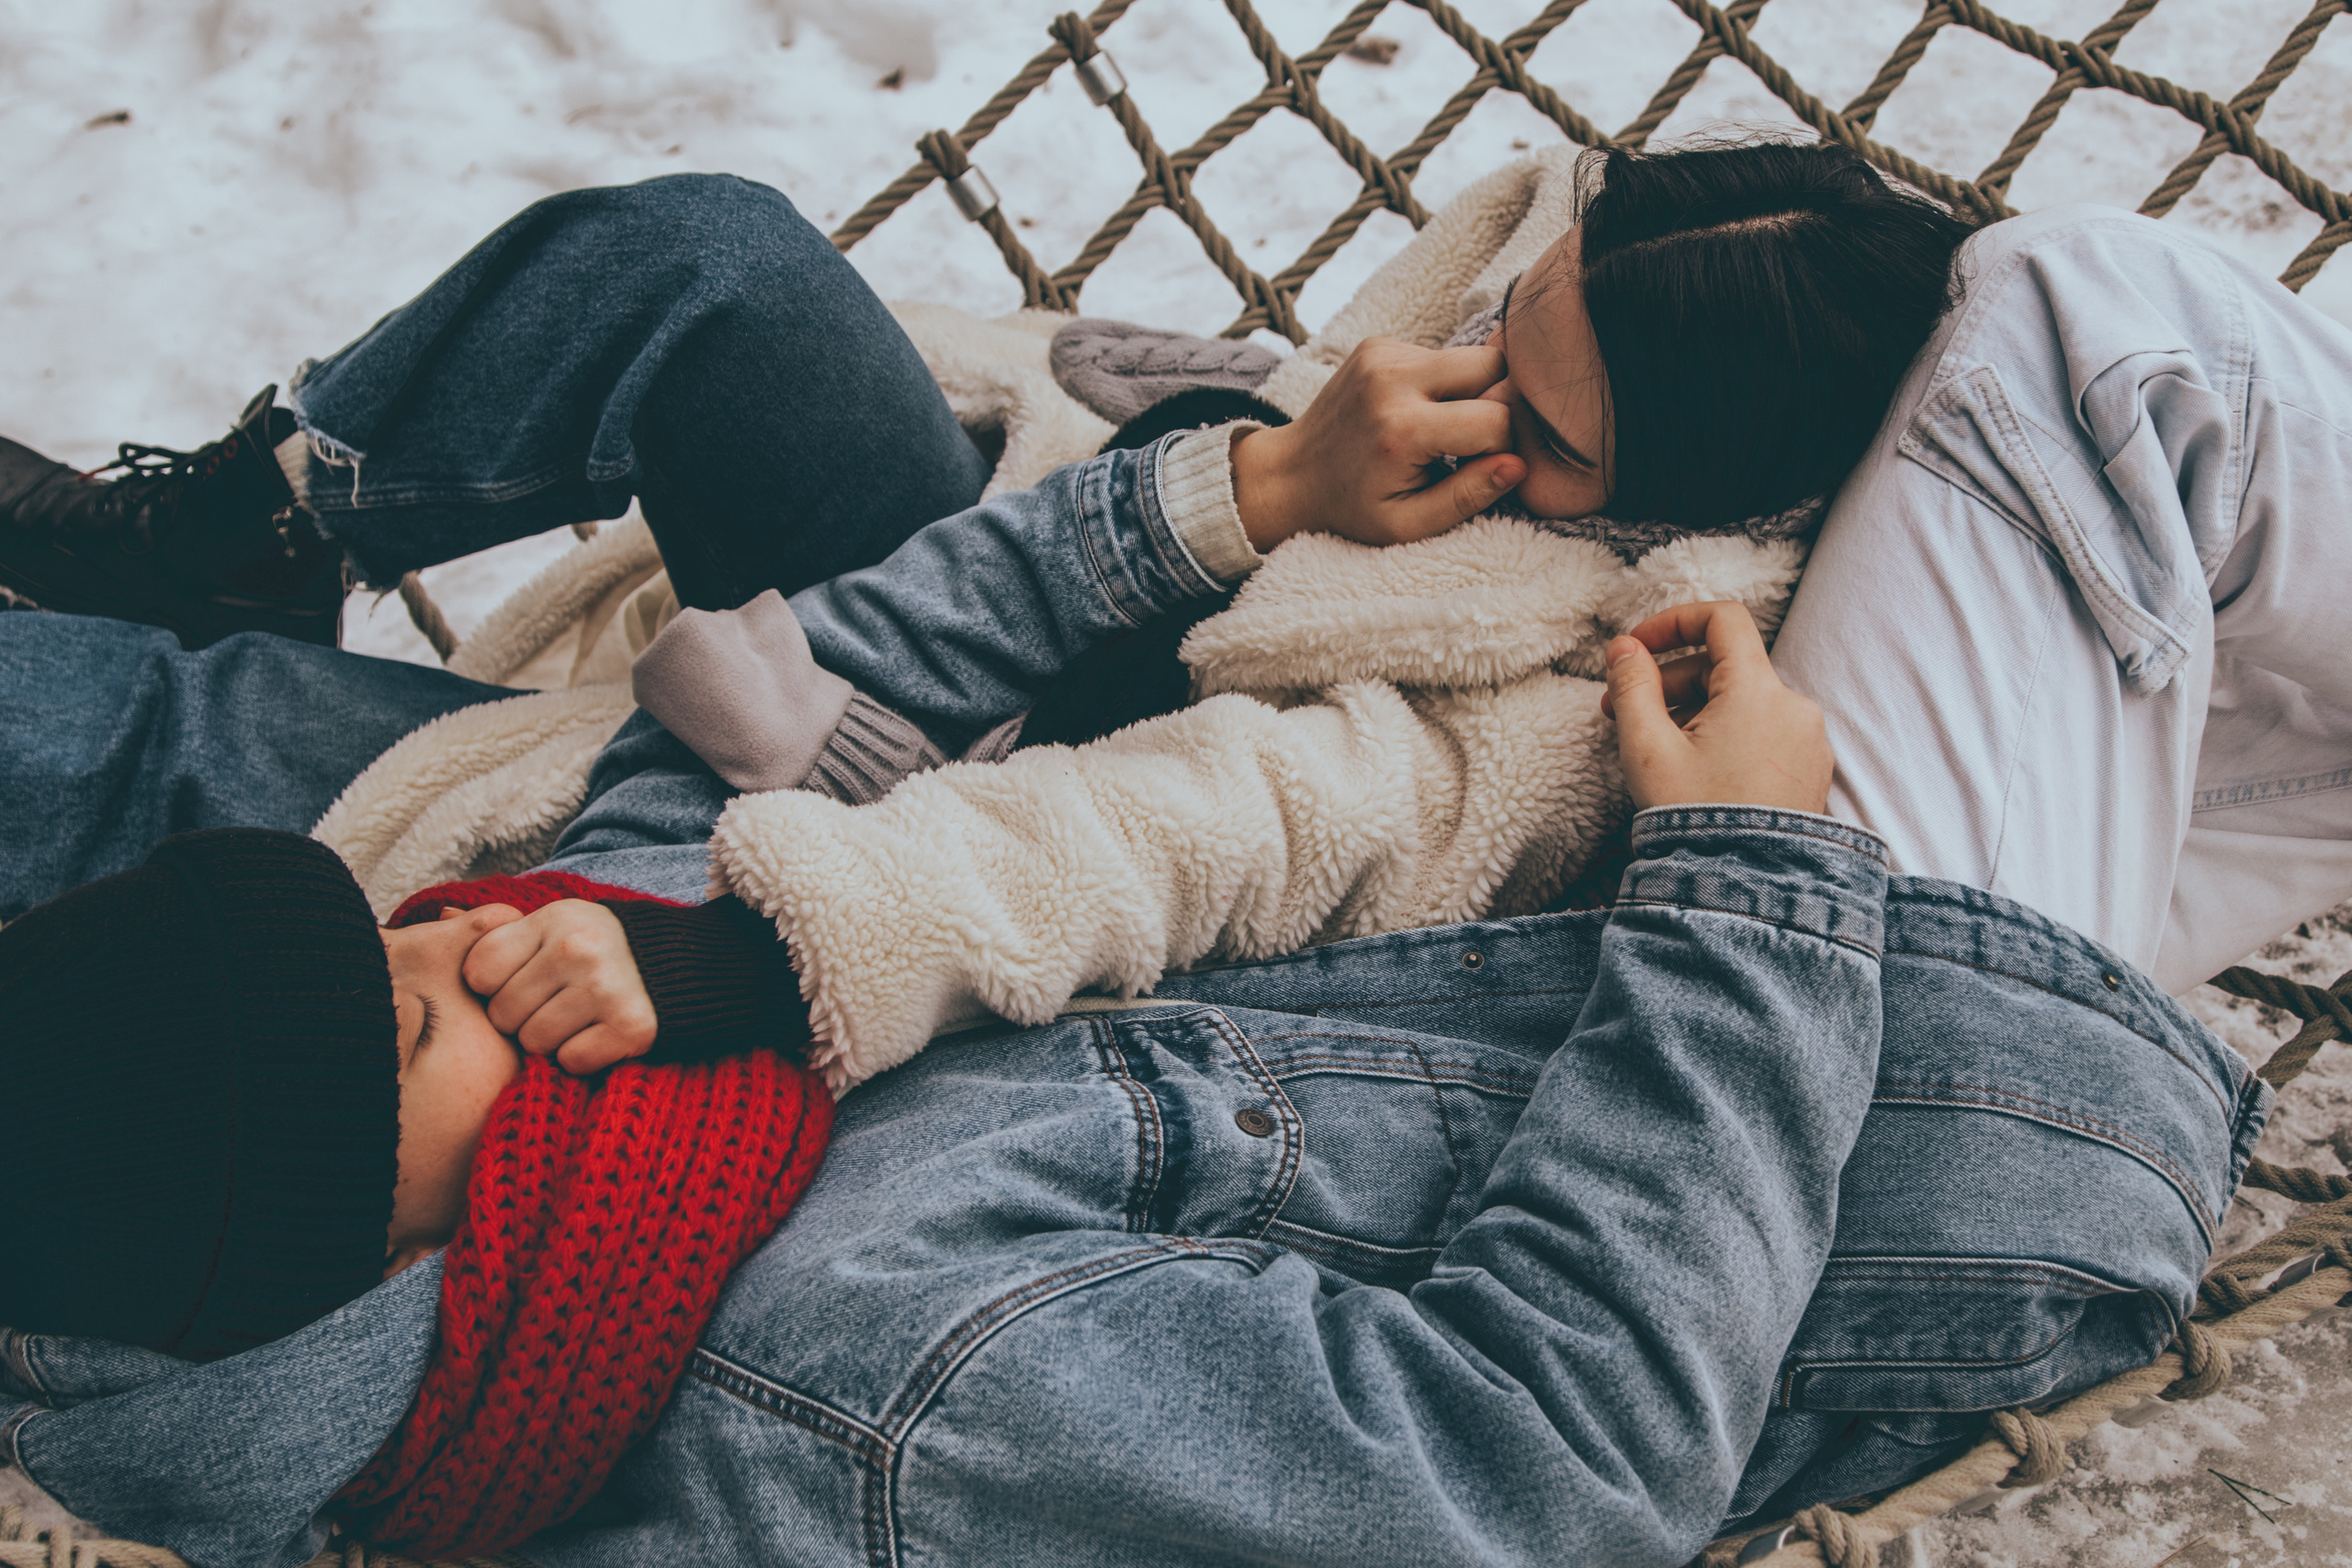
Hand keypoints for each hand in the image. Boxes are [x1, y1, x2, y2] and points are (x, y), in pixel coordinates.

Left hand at [454, 900, 658, 1073]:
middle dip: (522, 1018)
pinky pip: (572, 1061)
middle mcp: (578, 950)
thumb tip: (442, 919)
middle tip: (554, 1005)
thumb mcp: (557, 923)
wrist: (688, 965)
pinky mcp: (631, 1026)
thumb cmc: (604, 949)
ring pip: (535, 1042)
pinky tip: (600, 1034)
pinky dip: (583, 1056)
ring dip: (552, 1040)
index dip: (493, 986)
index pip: (480, 970)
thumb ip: (501, 929)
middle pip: (504, 1014)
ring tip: (577, 1019)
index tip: (522, 982)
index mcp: (555, 919)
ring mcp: (606, 988)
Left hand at [1229, 338, 1525, 552]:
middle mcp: (1393, 380)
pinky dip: (1442, 383)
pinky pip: (1440, 354)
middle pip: (1494, 364)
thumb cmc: (1351, 510)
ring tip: (1439, 430)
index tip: (1479, 467)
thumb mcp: (1408, 525)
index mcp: (1402, 430)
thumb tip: (1518, 464)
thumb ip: (1467, 497)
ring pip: (1471, 355)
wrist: (1289, 475)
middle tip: (1473, 441)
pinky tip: (1417, 412)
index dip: (1502, 446)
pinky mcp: (1378, 344)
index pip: (1496, 419)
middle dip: (1499, 402)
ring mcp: (1383, 354)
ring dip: (1470, 391)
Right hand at [1601, 601, 1832, 814]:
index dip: (1673, 622)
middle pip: (1725, 666)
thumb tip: (1624, 648)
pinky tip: (1694, 770)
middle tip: (1622, 712)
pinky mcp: (1811, 771)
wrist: (1743, 887)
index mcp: (1758, 691)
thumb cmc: (1694, 817)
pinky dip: (1726, 735)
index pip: (1723, 619)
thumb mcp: (1646, 747)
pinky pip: (1764, 733)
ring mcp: (1808, 741)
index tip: (1636, 648)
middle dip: (1669, 681)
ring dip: (1694, 711)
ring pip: (1743, 702)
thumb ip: (1631, 686)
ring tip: (1656, 750)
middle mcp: (1794, 707)